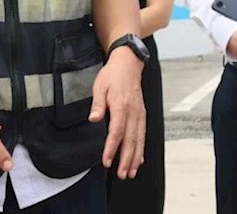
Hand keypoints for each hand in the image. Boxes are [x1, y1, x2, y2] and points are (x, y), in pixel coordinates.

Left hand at [89, 47, 145, 179]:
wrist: (128, 62)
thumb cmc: (113, 74)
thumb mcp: (100, 86)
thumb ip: (98, 104)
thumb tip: (94, 119)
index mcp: (121, 106)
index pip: (117, 131)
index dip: (112, 148)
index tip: (107, 161)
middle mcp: (133, 111)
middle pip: (131, 139)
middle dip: (126, 159)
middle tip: (122, 174)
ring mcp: (139, 113)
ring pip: (139, 139)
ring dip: (136, 157)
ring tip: (131, 171)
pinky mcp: (142, 113)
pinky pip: (143, 133)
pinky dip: (141, 147)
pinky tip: (139, 159)